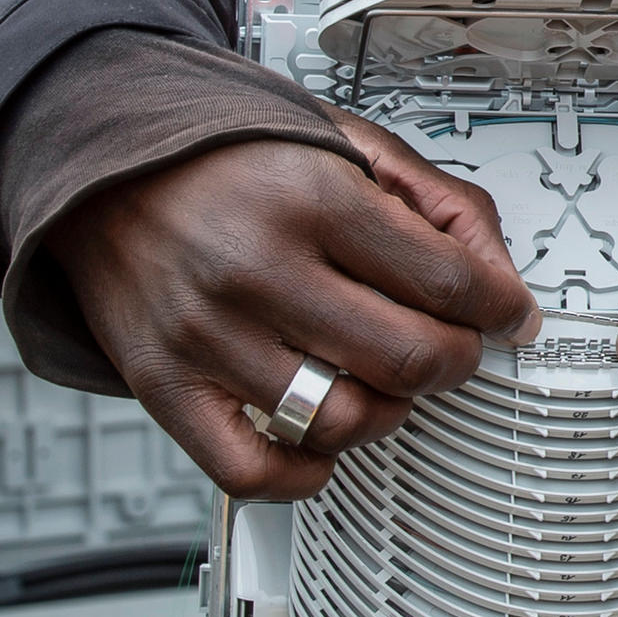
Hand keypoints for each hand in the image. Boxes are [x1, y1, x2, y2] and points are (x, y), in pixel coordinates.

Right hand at [41, 116, 534, 500]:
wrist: (107, 169)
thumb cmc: (234, 159)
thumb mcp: (349, 142)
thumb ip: (438, 201)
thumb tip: (499, 280)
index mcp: (313, 201)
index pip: (447, 284)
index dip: (502, 308)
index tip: (510, 316)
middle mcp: (258, 270)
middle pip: (409, 358)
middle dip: (456, 360)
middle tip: (452, 346)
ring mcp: (208, 336)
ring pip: (343, 420)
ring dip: (388, 411)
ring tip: (382, 378)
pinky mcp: (165, 386)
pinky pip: (249, 471)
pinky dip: (304, 474)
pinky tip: (325, 438)